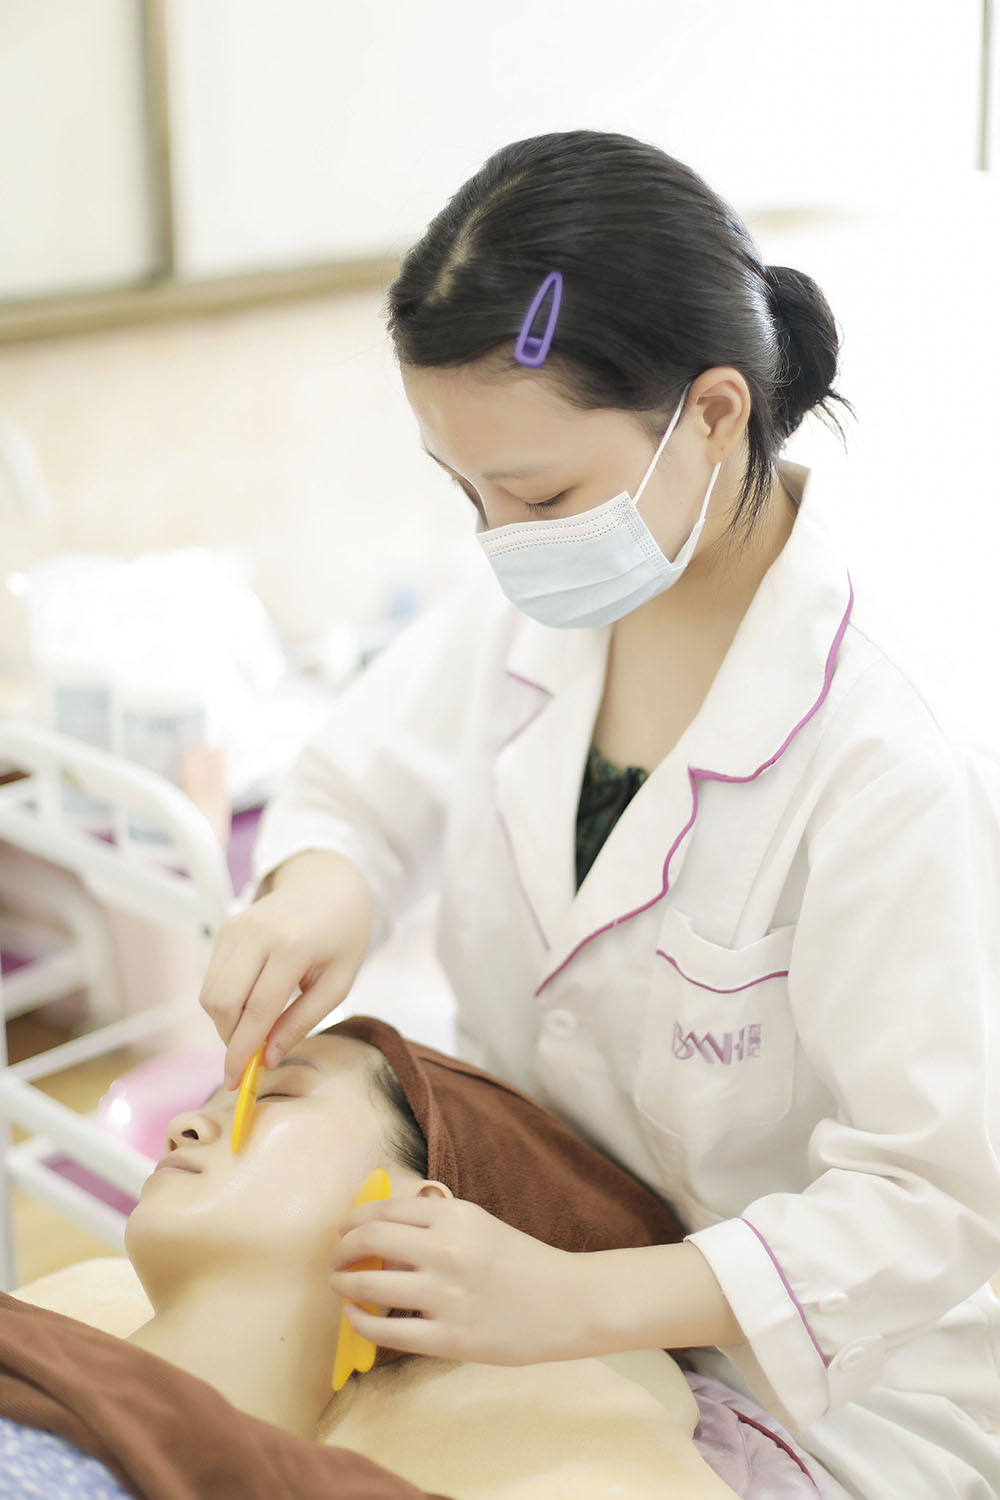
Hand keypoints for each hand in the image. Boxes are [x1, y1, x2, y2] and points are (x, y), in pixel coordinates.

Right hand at [199, 850, 371, 1086]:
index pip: (256, 1010)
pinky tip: (251, 1003)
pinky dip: (225, 1002)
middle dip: (230, 1039)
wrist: (327, 884)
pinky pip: (212, 978)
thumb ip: (302, 1021)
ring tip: (256, 1028)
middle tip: (249, 1057)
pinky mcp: (225, 928)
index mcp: (292, 946)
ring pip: (210, 993)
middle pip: (222, 1002)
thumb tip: (267, 1058)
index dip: (242, 1051)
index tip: (236, 1082)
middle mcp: (256, 933)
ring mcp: (235, 928)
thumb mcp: (338, 982)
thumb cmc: (341, 936)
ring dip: (225, 1022)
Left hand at [328, 1195, 594, 1364]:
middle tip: (336, 1258)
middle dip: (341, 1249)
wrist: (568, 1302)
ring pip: (370, 1285)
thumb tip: (380, 1237)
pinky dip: (360, 1322)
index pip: (384, 1210)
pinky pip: (386, 1331)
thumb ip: (433, 1225)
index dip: (353, 1219)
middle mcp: (446, 1250)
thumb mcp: (478, 1225)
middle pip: (369, 1240)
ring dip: (344, 1283)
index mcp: (455, 1215)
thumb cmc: (522, 1261)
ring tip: (339, 1285)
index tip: (342, 1229)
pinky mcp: (449, 1338)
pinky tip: (355, 1316)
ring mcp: (445, 1296)